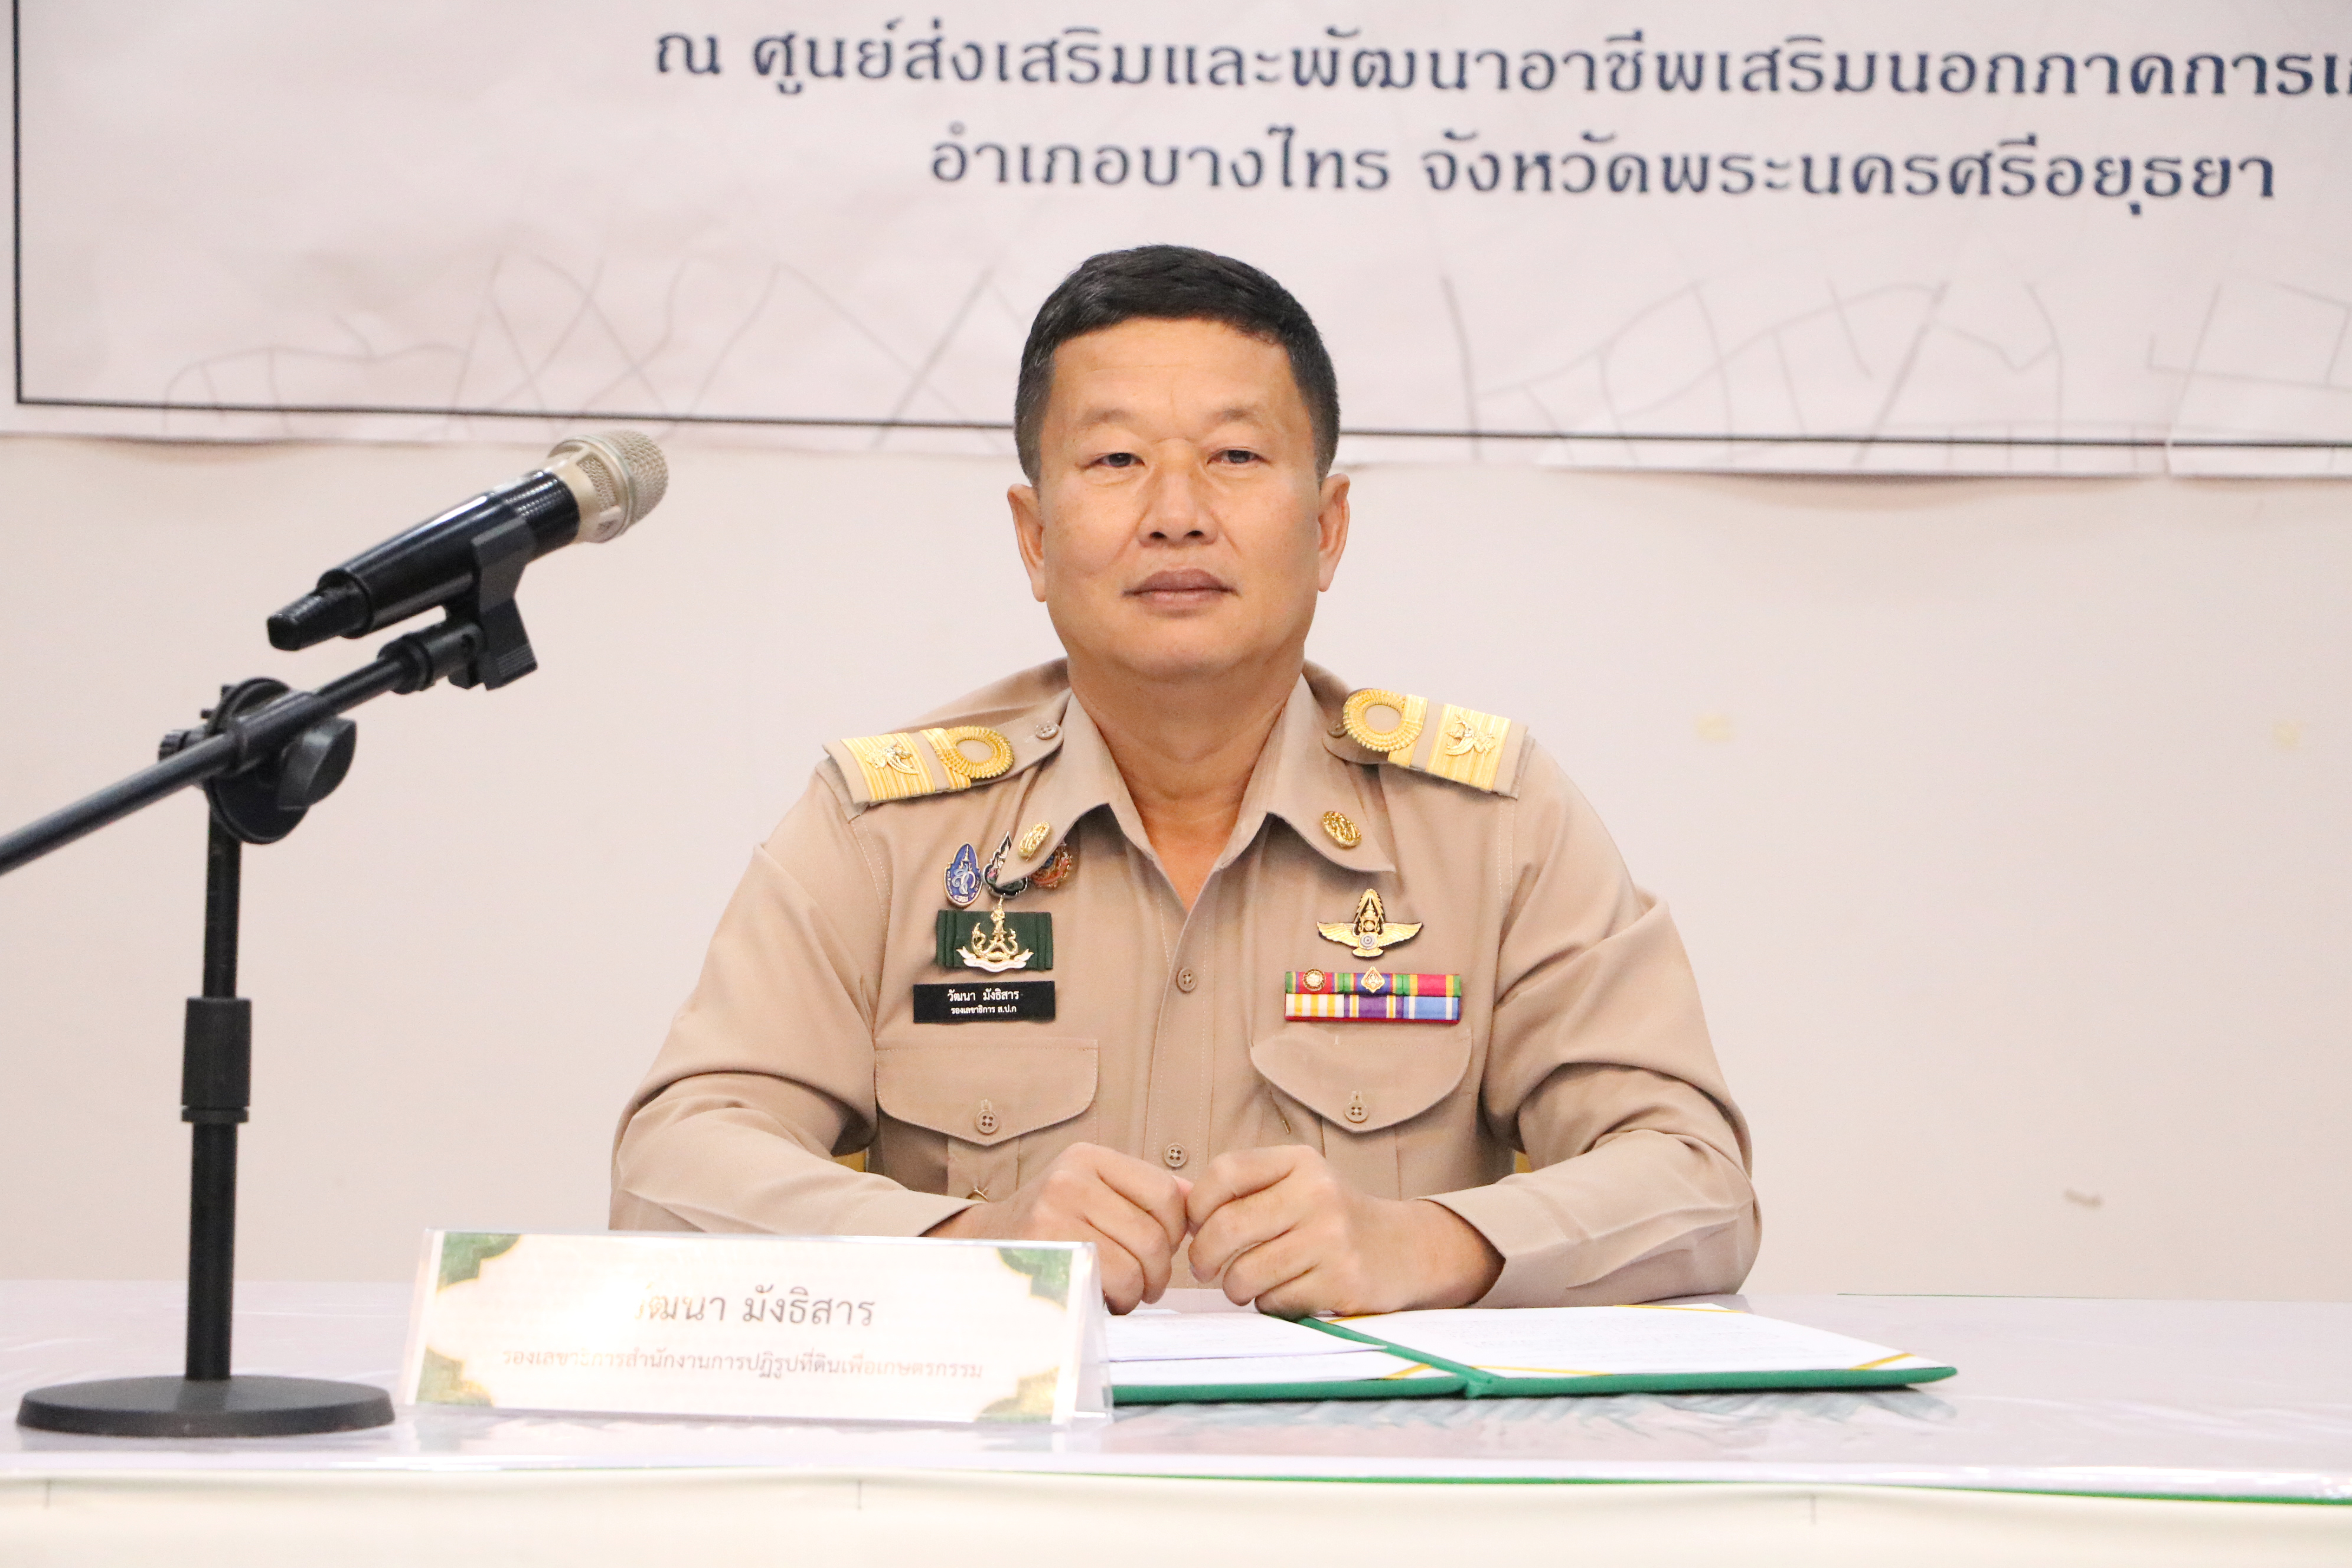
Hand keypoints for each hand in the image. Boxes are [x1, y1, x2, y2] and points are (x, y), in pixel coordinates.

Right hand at [925, 1142, 1190, 1313]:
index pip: (1166, 1194)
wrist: (978, 1252)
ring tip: (1122, 1292)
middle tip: (1146, 1284)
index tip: (1163, 1251)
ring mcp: (1053, 1214)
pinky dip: (1120, 1300)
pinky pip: (1114, 1282)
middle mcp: (1069, 1179)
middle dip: (1160, 1271)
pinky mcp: (1046, 1252)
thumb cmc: (1045, 1229)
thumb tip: (1198, 1199)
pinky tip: (1103, 1298)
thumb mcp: (1089, 1193)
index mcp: (1088, 1158)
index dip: (1175, 1232)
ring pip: (1138, 1263)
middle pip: (1156, 1234)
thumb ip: (1141, 1194)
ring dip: (1139, 1290)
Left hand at [1185, 1146, 1502, 1317]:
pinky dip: (1270, 1304)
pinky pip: (1275, 1302)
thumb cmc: (1333, 1218)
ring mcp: (1333, 1239)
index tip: (1194, 1226)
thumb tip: (1173, 1200)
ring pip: (1246, 1273)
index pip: (1225, 1172)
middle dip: (1203, 1256)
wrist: (1406, 1250)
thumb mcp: (1297, 1184)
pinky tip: (1287, 1292)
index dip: (1197, 1204)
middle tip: (1204, 1267)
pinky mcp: (1343, 1283)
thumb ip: (1242, 1189)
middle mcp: (1318, 1194)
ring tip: (1248, 1283)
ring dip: (1235, 1287)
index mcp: (1300, 1162)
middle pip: (1227, 1227)